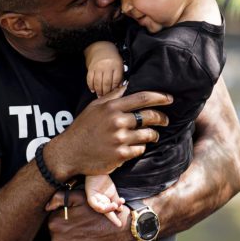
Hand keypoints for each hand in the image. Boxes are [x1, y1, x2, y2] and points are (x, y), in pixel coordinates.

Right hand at [44, 85, 170, 178]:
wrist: (69, 153)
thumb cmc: (83, 128)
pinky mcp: (121, 155)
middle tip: (165, 120)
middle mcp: (117, 122)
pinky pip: (140, 149)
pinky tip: (135, 146)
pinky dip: (140, 147)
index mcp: (111, 107)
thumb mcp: (94, 107)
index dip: (160, 97)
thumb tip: (128, 85)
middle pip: (149, 117)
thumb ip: (112, 96)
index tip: (170, 98)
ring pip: (148, 135)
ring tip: (152, 135)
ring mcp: (119, 139)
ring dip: (153, 135)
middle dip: (162, 118)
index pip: (142, 98)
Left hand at [47, 190, 133, 240]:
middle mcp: (57, 239)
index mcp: (55, 223)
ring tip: (81, 233)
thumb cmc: (99, 212)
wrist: (119, 230)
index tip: (74, 216)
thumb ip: (59, 197)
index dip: (63, 216)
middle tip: (79, 225)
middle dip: (64, 228)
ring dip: (67, 239)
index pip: (52, 219)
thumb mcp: (79, 197)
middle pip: (55, 232)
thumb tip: (46, 206)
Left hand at [84, 175, 125, 225]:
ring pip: (100, 209)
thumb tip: (120, 210)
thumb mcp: (113, 193)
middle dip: (111, 215)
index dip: (114, 219)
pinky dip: (98, 206)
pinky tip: (104, 206)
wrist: (99, 171)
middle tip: (117, 212)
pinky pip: (93, 204)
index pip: (110, 213)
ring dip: (108, 209)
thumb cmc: (104, 182)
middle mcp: (99, 203)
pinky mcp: (90, 195)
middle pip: (105, 212)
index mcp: (105, 203)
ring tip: (115, 206)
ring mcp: (95, 200)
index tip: (119, 225)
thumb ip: (117, 201)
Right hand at [87, 57, 124, 95]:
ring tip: (100, 95)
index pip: (116, 80)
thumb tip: (119, 88)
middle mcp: (107, 66)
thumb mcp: (120, 64)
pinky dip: (91, 86)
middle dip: (106, 92)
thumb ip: (119, 76)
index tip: (114, 93)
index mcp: (116, 65)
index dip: (115, 88)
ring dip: (99, 91)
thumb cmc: (112, 58)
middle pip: (106, 83)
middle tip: (106, 97)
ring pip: (98, 82)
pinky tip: (93, 90)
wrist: (101, 47)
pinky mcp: (90, 68)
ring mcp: (98, 67)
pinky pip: (90, 79)